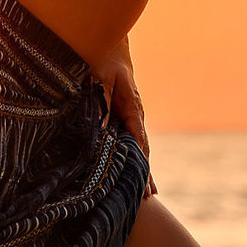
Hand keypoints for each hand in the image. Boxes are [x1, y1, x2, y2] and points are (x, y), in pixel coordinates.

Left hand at [92, 34, 155, 191]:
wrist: (111, 49)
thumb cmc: (103, 61)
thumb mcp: (99, 79)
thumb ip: (101, 103)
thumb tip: (101, 129)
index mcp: (132, 108)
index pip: (138, 140)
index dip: (140, 161)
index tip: (142, 179)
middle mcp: (136, 116)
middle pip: (143, 149)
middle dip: (145, 173)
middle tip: (147, 197)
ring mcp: (133, 118)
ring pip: (139, 148)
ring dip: (142, 169)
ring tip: (147, 195)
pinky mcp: (125, 118)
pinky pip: (130, 142)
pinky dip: (134, 159)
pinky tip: (134, 174)